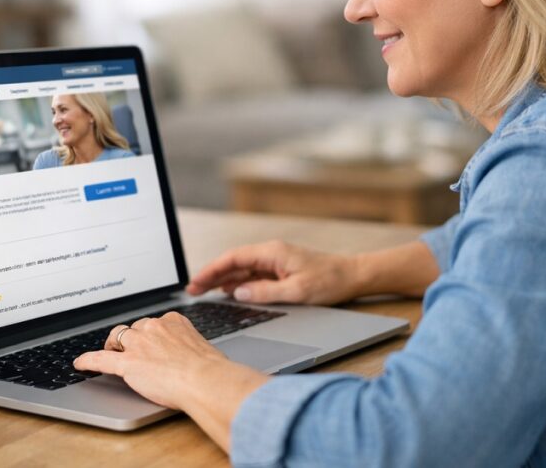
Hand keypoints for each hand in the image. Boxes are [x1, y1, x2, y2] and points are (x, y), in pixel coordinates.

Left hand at [74, 313, 267, 450]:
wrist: (205, 380)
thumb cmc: (211, 369)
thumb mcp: (203, 348)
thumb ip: (190, 346)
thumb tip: (194, 357)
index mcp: (173, 321)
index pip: (154, 323)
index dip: (148, 334)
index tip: (148, 340)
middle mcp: (153, 327)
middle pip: (134, 328)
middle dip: (130, 338)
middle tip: (130, 349)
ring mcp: (138, 344)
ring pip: (118, 338)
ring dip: (113, 345)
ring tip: (110, 352)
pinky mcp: (127, 363)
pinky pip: (101, 359)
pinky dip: (88, 360)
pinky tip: (80, 363)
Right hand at [186, 240, 360, 304]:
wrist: (353, 276)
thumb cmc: (330, 281)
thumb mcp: (298, 291)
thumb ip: (266, 292)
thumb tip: (239, 293)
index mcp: (272, 252)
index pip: (233, 258)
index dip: (211, 270)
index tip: (196, 282)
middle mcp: (270, 254)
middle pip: (233, 263)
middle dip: (211, 275)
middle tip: (192, 290)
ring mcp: (274, 262)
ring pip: (241, 269)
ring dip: (222, 280)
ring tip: (203, 292)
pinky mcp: (279, 271)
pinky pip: (252, 276)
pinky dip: (237, 284)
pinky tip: (229, 293)